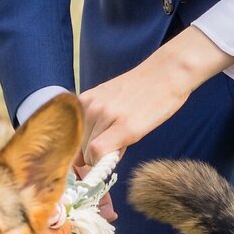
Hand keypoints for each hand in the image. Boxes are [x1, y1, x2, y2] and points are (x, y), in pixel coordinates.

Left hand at [74, 28, 233, 172]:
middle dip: (92, 156)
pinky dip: (104, 160)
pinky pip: (99, 152)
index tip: (85, 161)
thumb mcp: (109, 100)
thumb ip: (94, 124)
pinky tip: (120, 149)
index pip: (66, 138)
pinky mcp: (124, 126)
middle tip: (113, 148)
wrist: (166, 72)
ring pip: (88, 153)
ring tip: (123, 140)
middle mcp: (89, 107)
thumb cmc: (141, 89)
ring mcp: (105, 115)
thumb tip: (84, 159)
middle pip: (77, 149)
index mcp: (83, 101)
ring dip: (102, 158)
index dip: (75, 154)